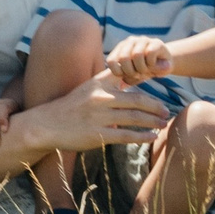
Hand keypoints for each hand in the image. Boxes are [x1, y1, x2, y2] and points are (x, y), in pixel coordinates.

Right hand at [39, 72, 171, 151]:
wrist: (48, 124)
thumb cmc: (71, 107)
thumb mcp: (88, 88)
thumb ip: (107, 84)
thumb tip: (130, 83)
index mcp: (99, 83)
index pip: (128, 76)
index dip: (146, 78)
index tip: (160, 83)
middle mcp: (101, 97)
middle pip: (138, 99)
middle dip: (155, 106)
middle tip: (166, 111)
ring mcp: (100, 116)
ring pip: (135, 117)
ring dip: (153, 121)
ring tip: (163, 123)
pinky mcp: (99, 134)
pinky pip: (127, 136)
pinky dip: (142, 136)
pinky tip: (152, 137)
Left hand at [105, 36, 171, 84]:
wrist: (165, 64)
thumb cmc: (146, 70)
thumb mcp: (134, 76)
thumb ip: (125, 79)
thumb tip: (121, 86)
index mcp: (120, 48)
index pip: (111, 60)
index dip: (118, 72)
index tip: (126, 77)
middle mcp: (130, 41)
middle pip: (124, 58)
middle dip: (131, 71)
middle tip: (138, 75)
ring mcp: (143, 40)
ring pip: (137, 54)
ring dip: (142, 68)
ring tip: (146, 71)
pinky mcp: (156, 42)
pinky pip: (150, 53)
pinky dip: (152, 64)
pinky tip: (154, 65)